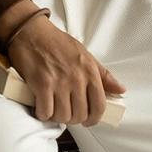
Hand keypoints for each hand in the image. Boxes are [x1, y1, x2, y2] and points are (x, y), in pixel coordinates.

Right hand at [6, 15, 126, 126]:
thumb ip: (102, 73)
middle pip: (80, 115)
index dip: (94, 118)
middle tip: (66, 111)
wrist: (31, 31)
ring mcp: (59, 82)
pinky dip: (43, 113)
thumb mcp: (84, 53)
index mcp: (89, 70)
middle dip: (73, 118)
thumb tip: (120, 89)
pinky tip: (42, 106)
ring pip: (63, 116)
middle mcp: (77, 78)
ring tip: (53, 108)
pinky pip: (46, 112)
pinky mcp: (42, 85)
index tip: (87, 120)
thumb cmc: (57, 41)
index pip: (99, 106)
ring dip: (57, 116)